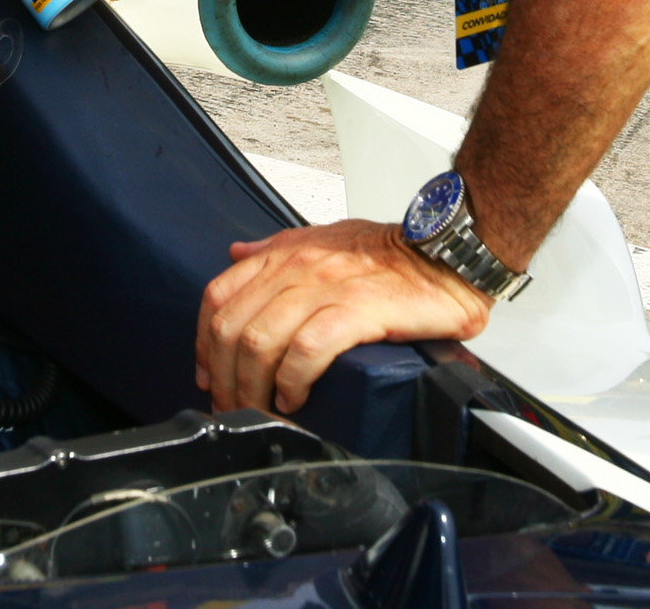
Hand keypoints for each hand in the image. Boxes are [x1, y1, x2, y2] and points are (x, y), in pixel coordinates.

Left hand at [196, 220, 490, 414]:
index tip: (208, 376)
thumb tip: (237, 254)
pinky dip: (292, 382)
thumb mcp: (324, 237)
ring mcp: (324, 288)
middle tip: (233, 408)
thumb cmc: (390, 252)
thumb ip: (277, 248)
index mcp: (284, 254)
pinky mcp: (356, 311)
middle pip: (231, 328)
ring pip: (260, 343)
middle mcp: (296, 268)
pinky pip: (306, 350)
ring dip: (253, 389)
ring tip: (262, 413)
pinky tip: (294, 401)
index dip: (203, 343)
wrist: (445, 254)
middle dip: (224, 379)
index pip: (218, 296)